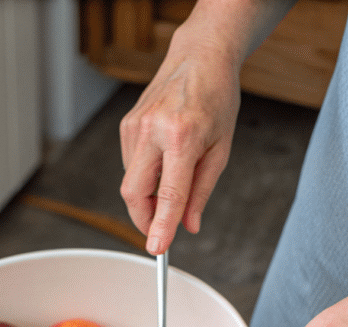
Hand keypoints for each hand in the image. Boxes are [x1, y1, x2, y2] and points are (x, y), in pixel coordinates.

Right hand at [119, 34, 240, 253]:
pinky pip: (131, 166)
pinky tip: (164, 161)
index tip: (157, 249)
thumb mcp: (221, 150)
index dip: (161, 226)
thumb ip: (202, 192)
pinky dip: (145, 177)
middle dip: (145, 219)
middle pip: (134, 193)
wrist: (199, 56)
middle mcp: (152, 130)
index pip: (168, 194)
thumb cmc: (216, 100)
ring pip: (131, 182)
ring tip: (174, 179)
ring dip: (148, 196)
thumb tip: (189, 226)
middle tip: (162, 230)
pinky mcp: (126, 126)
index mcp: (182, 136)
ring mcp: (134, 127)